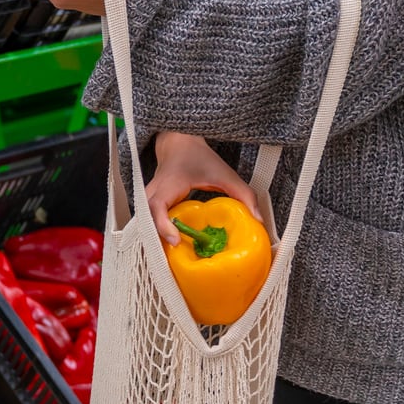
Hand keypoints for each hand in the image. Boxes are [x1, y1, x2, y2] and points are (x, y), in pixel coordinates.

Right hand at [146, 132, 259, 249]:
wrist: (178, 143)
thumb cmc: (198, 158)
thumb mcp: (224, 173)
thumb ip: (243, 194)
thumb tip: (258, 220)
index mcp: (168, 185)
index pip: (157, 207)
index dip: (163, 226)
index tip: (176, 241)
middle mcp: (151, 194)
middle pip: (146, 222)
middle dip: (157, 242)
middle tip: (175, 260)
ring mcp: (147, 201)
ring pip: (145, 226)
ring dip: (157, 241)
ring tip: (174, 259)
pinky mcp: (149, 207)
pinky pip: (149, 225)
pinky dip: (160, 237)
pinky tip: (175, 248)